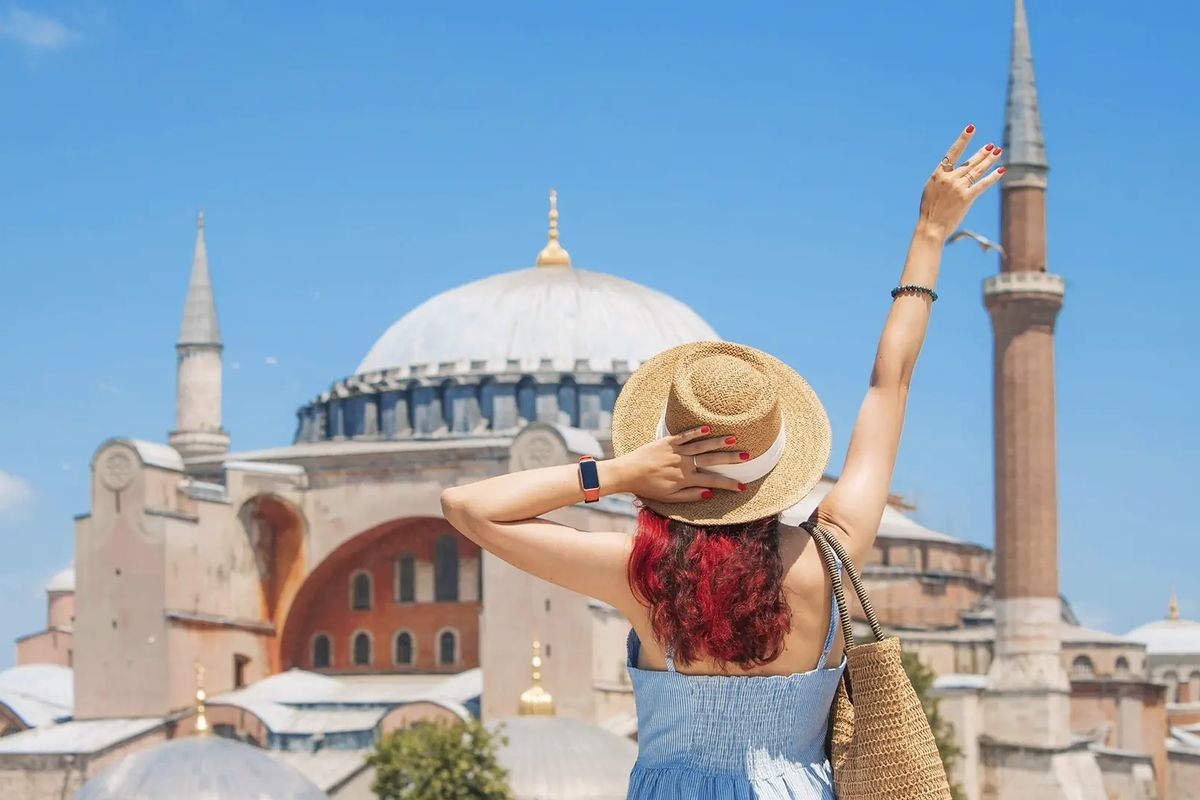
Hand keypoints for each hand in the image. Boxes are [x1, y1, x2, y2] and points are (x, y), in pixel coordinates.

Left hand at [607, 426, 745, 502]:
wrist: (627, 472)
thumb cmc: (648, 487)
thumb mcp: (669, 498)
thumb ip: (690, 495)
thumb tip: (709, 493)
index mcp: (685, 479)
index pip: (712, 481)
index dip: (728, 484)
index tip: (742, 486)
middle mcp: (684, 464)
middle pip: (712, 460)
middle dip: (731, 459)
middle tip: (747, 456)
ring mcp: (676, 451)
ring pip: (701, 445)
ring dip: (718, 442)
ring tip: (733, 438)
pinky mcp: (667, 441)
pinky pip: (684, 435)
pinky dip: (696, 431)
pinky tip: (708, 428)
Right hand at [917, 125, 1004, 238]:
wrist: (930, 227)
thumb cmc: (929, 209)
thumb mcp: (930, 189)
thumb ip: (942, 177)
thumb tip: (955, 168)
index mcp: (938, 174)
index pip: (953, 153)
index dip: (963, 139)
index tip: (971, 128)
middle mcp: (949, 178)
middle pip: (970, 162)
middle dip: (982, 153)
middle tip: (991, 146)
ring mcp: (958, 187)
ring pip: (978, 170)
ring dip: (989, 160)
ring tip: (998, 152)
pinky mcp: (967, 198)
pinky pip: (982, 184)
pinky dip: (992, 177)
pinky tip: (1000, 170)